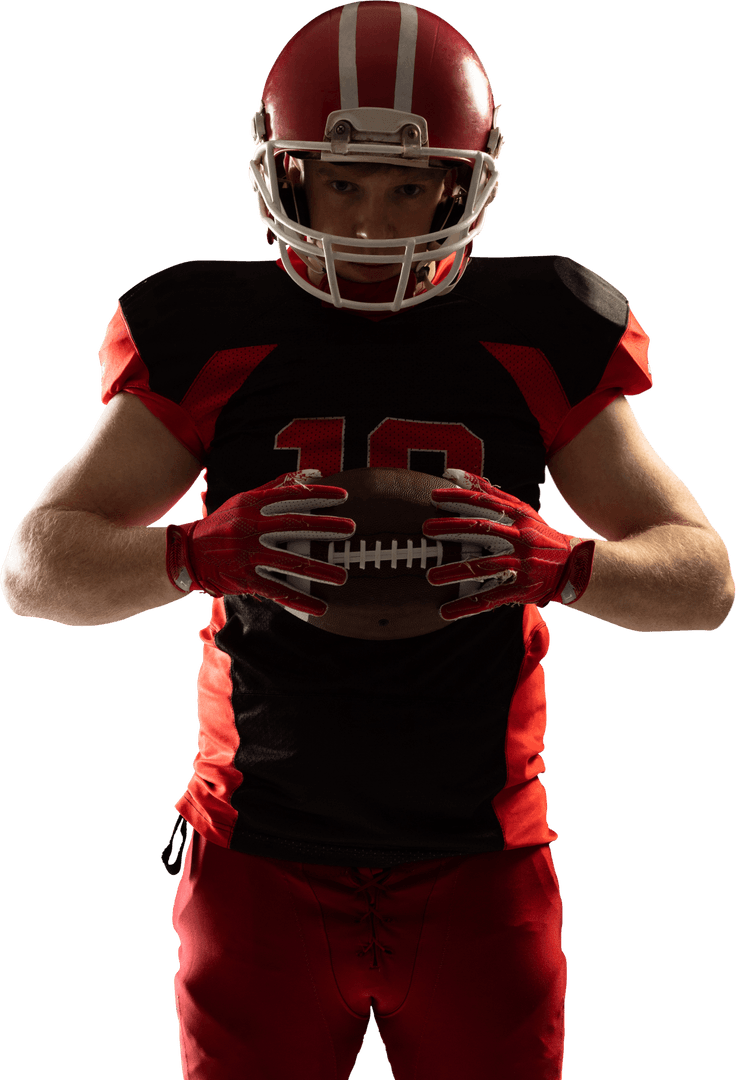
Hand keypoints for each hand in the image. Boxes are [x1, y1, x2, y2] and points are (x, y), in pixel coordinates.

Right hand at [165, 469, 355, 615]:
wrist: (187, 553)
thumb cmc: (223, 523)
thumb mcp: (245, 500)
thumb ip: (278, 487)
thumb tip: (314, 473)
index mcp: (252, 504)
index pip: (290, 496)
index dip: (318, 494)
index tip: (344, 495)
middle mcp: (250, 527)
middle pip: (294, 525)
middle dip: (325, 527)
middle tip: (351, 529)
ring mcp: (247, 554)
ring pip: (289, 562)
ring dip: (318, 570)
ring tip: (342, 576)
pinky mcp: (244, 578)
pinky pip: (277, 590)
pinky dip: (300, 600)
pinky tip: (321, 607)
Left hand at [422, 469, 594, 620]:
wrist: (574, 566)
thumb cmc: (539, 534)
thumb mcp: (521, 510)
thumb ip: (490, 492)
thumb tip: (454, 474)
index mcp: (519, 516)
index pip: (485, 502)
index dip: (459, 497)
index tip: (433, 495)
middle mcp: (521, 537)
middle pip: (482, 530)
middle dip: (452, 528)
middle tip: (425, 529)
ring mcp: (523, 564)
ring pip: (485, 567)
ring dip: (456, 571)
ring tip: (430, 577)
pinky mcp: (523, 589)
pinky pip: (491, 598)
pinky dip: (467, 606)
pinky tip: (445, 612)